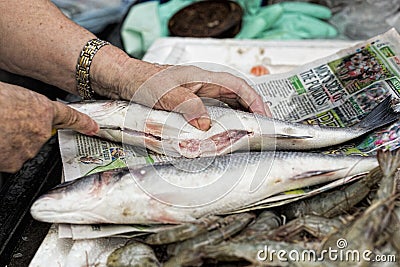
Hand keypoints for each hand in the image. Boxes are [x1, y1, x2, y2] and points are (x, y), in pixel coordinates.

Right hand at [0, 82, 97, 172]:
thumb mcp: (10, 95)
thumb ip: (23, 107)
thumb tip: (19, 112)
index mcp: (41, 109)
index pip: (69, 117)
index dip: (82, 123)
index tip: (93, 128)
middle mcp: (40, 131)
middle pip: (37, 135)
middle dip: (22, 131)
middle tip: (4, 122)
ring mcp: (29, 149)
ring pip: (22, 148)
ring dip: (10, 142)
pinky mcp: (14, 163)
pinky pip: (10, 159)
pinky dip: (3, 153)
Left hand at [92, 53, 270, 130]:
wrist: (122, 81)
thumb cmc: (140, 82)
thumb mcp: (163, 94)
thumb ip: (185, 106)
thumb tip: (205, 125)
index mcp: (201, 78)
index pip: (237, 85)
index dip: (253, 99)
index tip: (264, 115)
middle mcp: (202, 85)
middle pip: (236, 95)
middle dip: (251, 110)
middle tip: (262, 129)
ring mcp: (195, 95)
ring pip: (225, 105)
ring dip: (238, 117)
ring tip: (248, 133)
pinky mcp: (187, 105)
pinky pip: (211, 113)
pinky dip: (221, 122)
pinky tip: (221, 133)